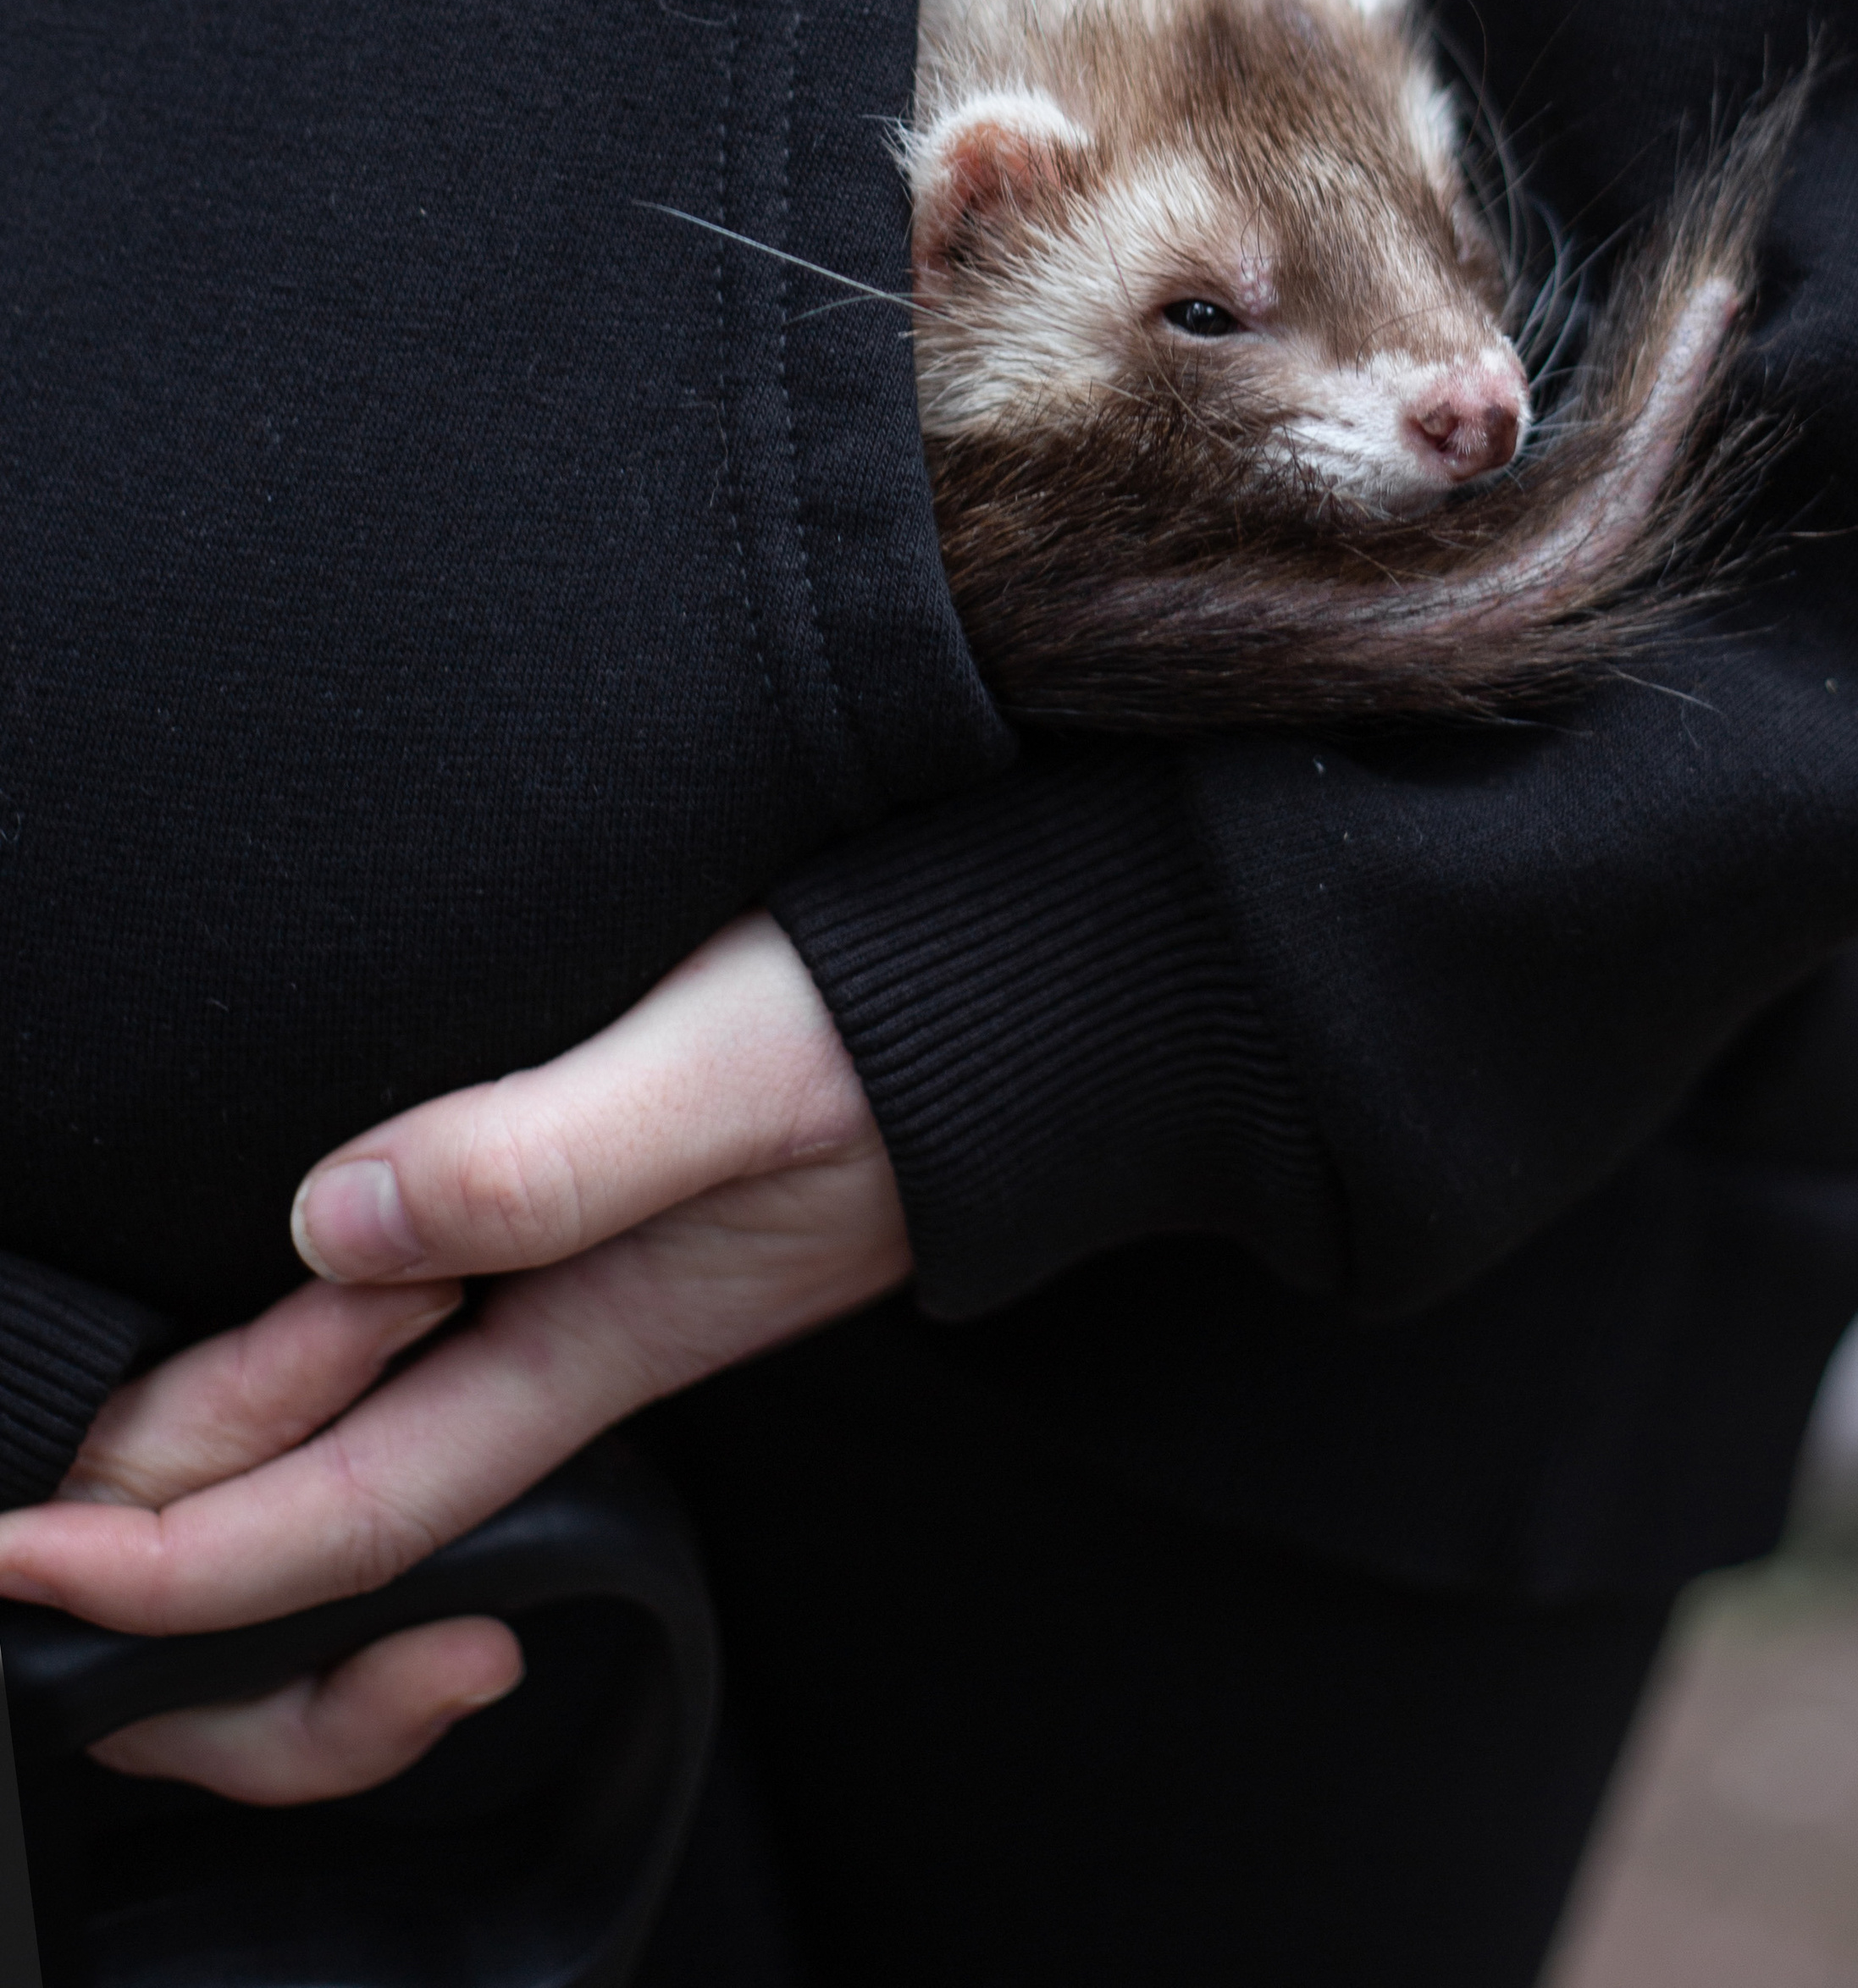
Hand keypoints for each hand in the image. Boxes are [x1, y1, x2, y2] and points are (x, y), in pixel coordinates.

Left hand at [0, 912, 905, 1801]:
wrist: (1045, 1004)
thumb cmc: (903, 1028)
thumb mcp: (722, 1070)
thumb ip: (547, 1151)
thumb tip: (339, 1214)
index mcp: (590, 1342)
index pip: (341, 1512)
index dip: (166, 1561)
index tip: (14, 1543)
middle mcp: (569, 1349)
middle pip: (327, 1524)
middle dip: (163, 1554)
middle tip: (18, 1496)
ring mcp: (583, 1298)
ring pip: (358, 1449)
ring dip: (215, 1464)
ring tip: (89, 1424)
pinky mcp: (593, 1227)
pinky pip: (412, 1360)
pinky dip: (295, 1371)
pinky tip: (251, 1314)